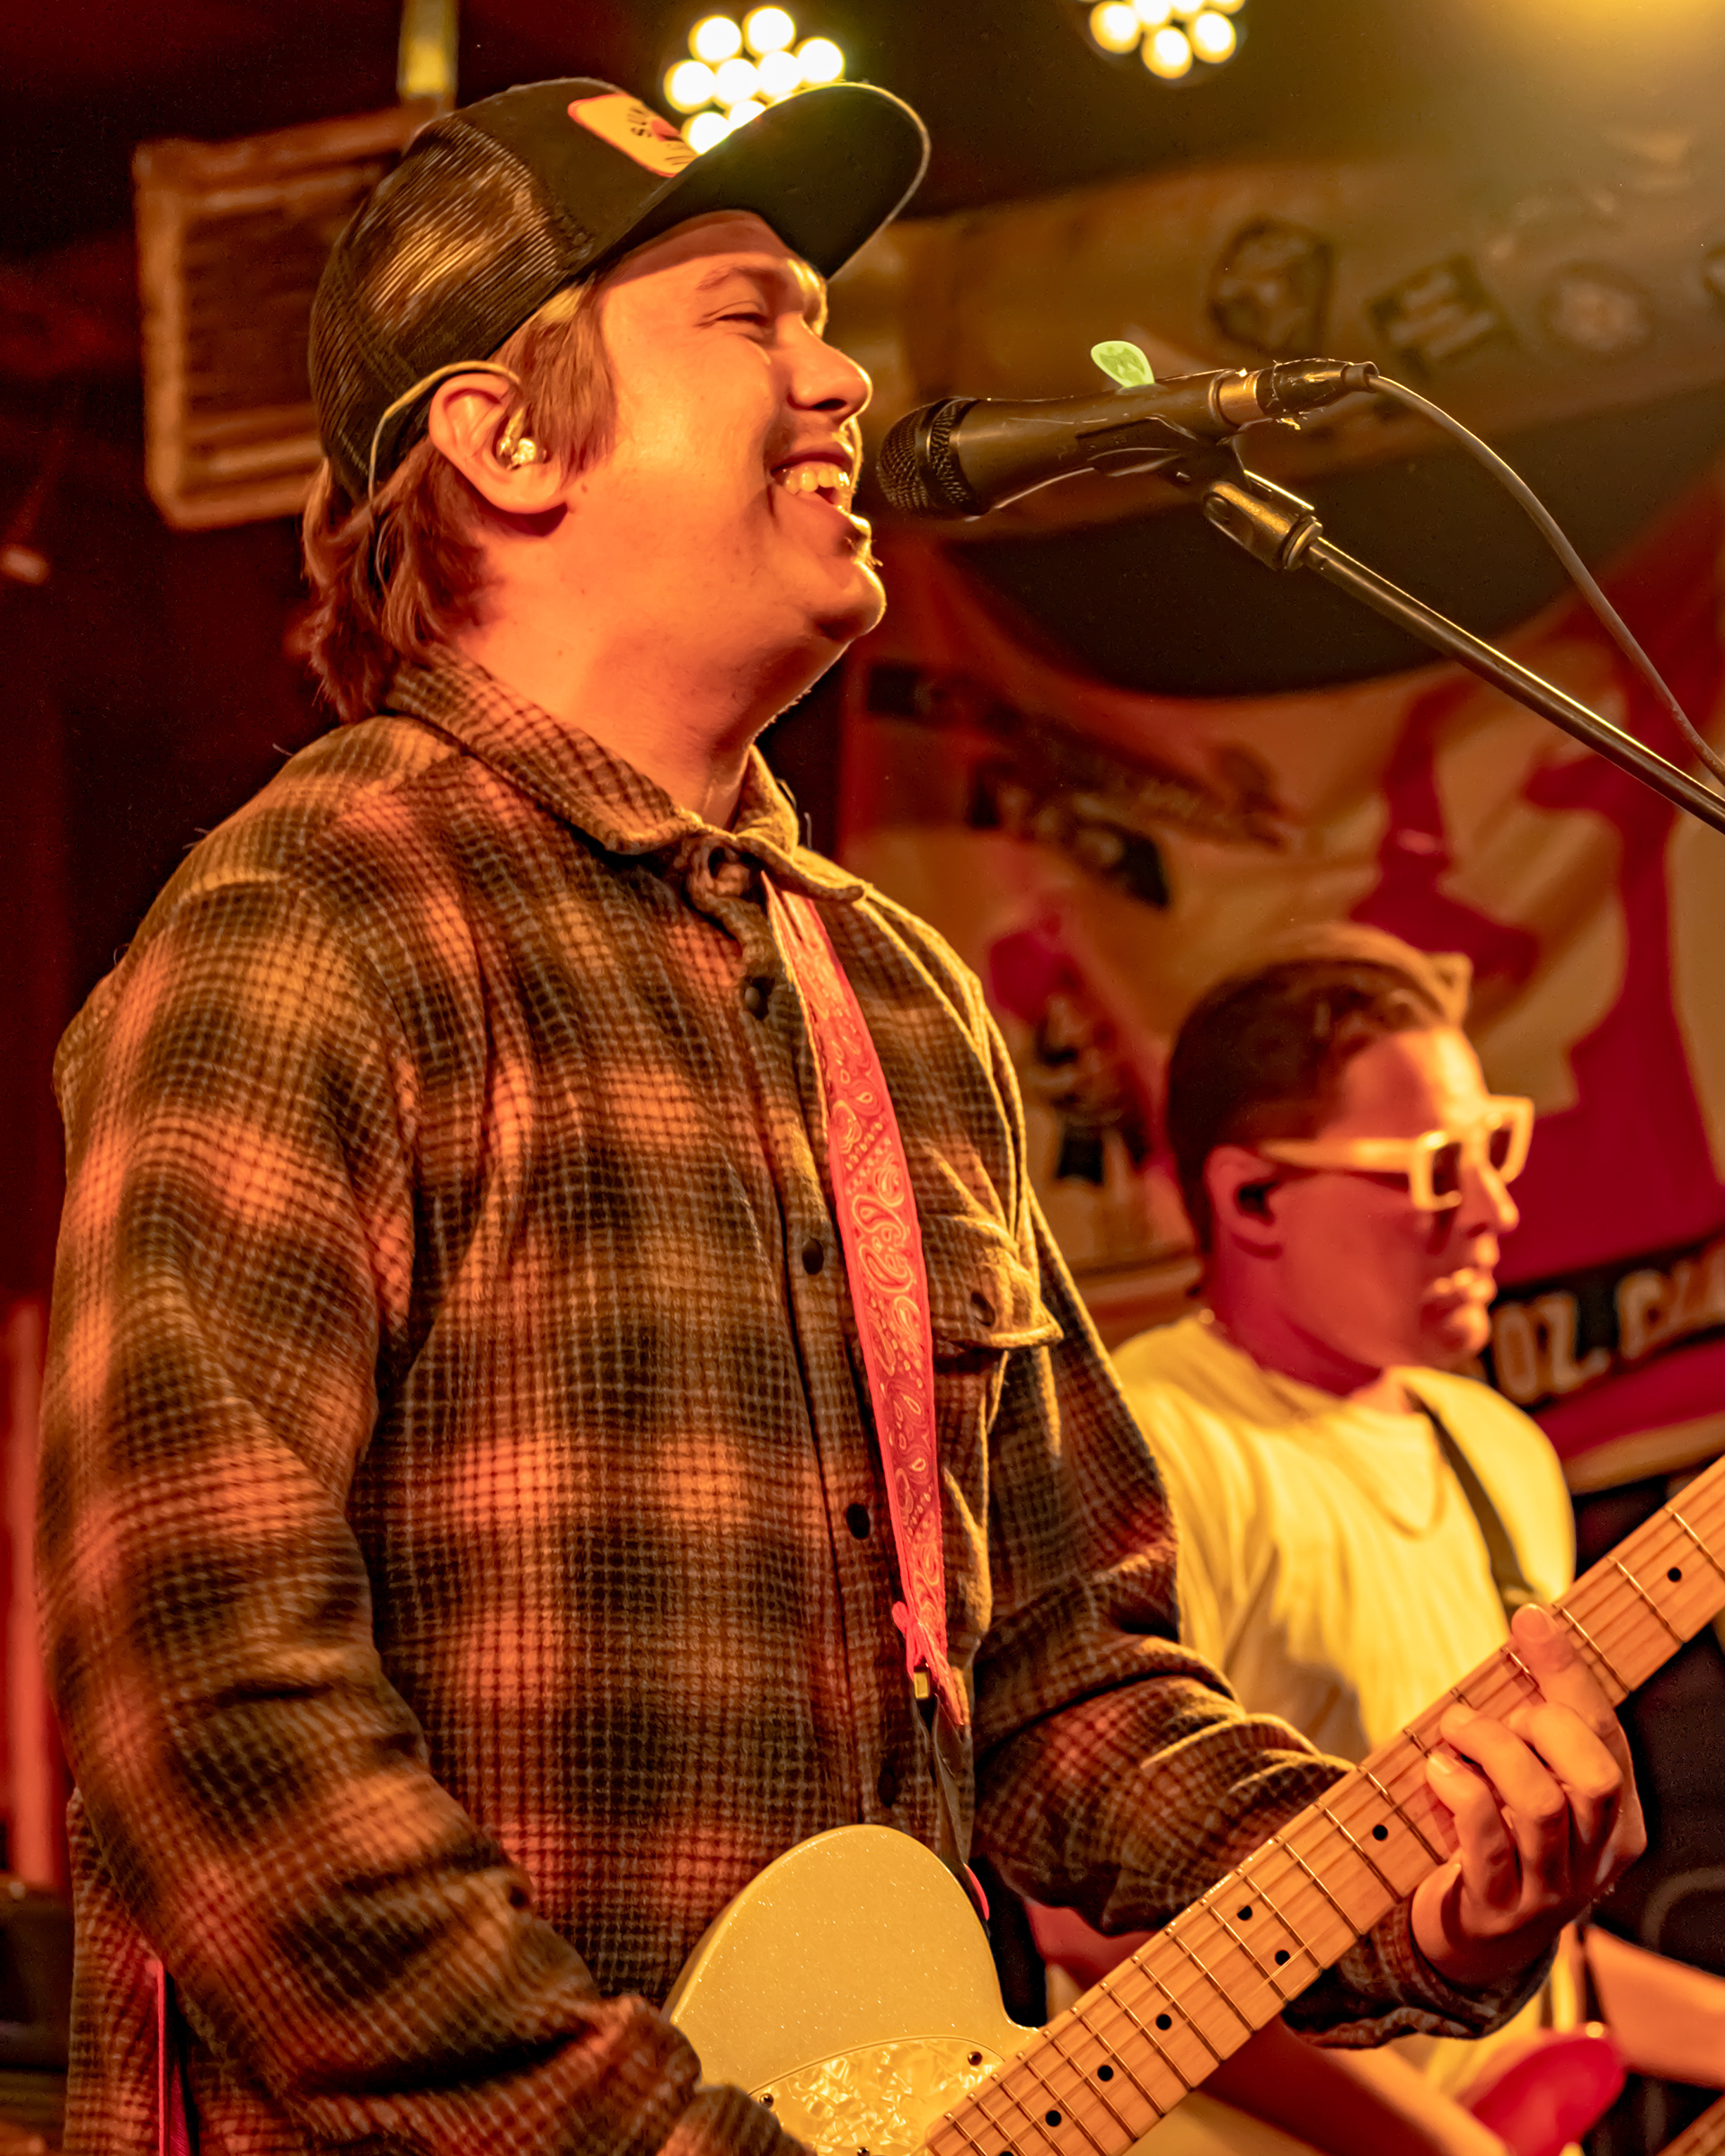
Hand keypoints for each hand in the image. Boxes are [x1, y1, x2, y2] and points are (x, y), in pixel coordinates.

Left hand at [1409, 1604, 1644, 1991]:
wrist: (1472, 1933)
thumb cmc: (1499, 1832)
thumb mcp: (1527, 1774)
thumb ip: (1535, 1713)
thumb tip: (1532, 1623)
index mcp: (1616, 1816)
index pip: (1606, 1735)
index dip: (1567, 1673)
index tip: (1530, 1619)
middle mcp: (1595, 1857)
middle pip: (1594, 1776)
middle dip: (1542, 1725)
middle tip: (1495, 1712)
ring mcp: (1549, 1889)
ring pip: (1542, 1806)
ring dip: (1491, 1750)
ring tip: (1455, 1731)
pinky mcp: (1497, 1907)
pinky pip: (1487, 1841)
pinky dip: (1461, 1791)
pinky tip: (1438, 1770)